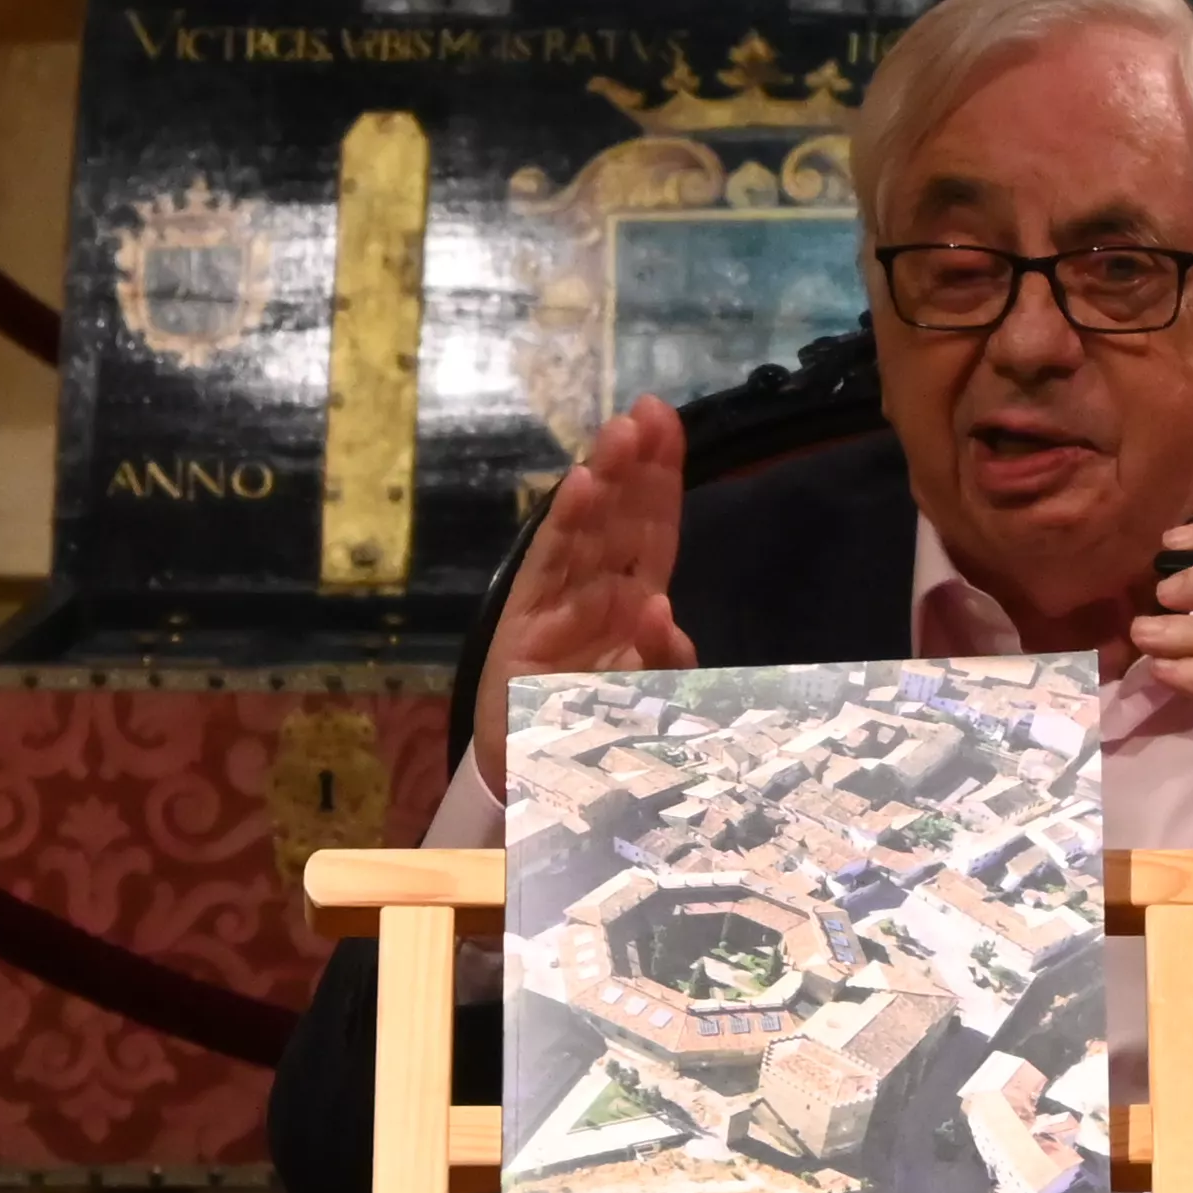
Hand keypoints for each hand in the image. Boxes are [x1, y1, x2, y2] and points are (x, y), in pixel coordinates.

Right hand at [477, 397, 694, 784]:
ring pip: (585, 531)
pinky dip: (564, 529)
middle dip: (636, 463)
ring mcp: (559, 600)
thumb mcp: (649, 695)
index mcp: (633, 596)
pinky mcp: (524, 620)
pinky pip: (548, 568)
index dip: (662, 477)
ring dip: (604, 481)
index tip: (668, 424)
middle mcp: (596, 588)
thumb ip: (664, 658)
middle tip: (648, 411)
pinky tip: (579, 488)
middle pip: (621, 517)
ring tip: (619, 436)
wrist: (538, 780)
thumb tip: (664, 614)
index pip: (652, 527)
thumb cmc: (596, 728)